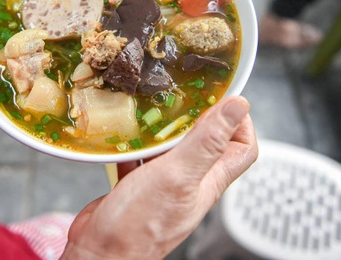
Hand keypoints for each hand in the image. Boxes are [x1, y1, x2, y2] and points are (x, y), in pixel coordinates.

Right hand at [61, 96, 257, 259]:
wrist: (99, 252)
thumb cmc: (138, 225)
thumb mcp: (178, 175)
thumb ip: (207, 141)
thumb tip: (237, 107)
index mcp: (208, 181)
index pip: (241, 148)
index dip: (238, 122)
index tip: (222, 99)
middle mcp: (190, 183)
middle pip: (207, 143)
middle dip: (197, 117)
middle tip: (182, 97)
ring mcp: (163, 184)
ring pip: (172, 148)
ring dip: (163, 128)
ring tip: (152, 110)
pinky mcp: (137, 185)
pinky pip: (141, 157)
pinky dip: (135, 143)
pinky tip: (125, 135)